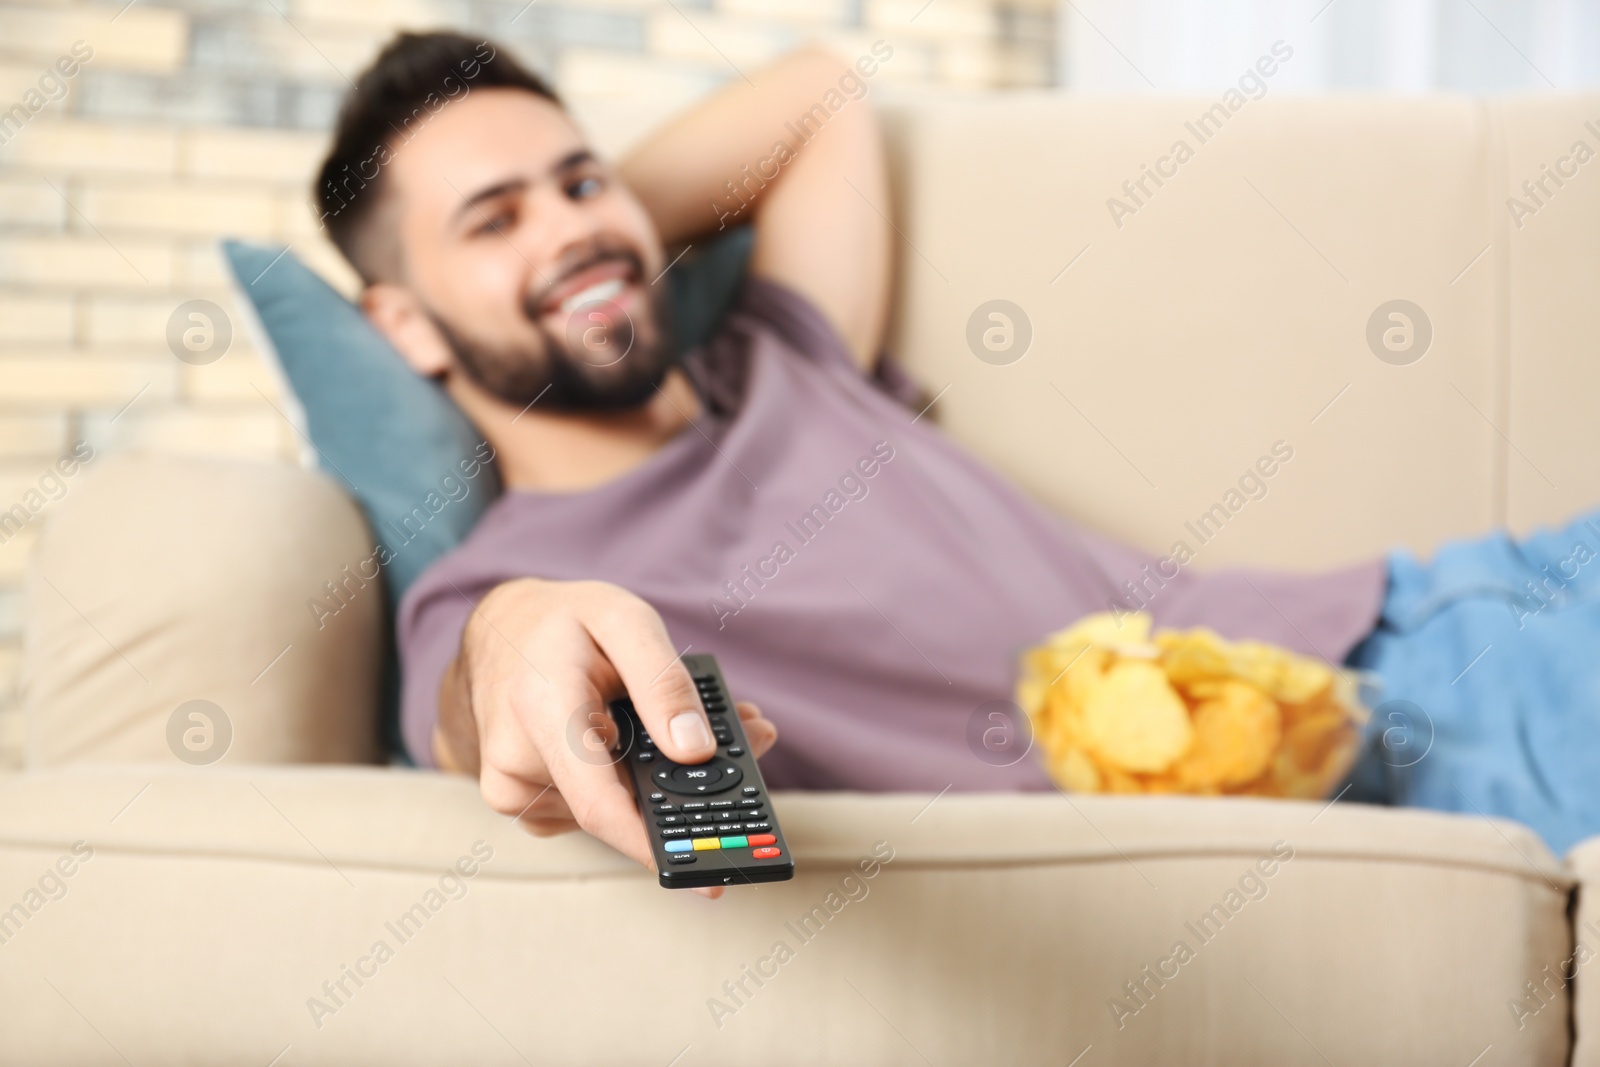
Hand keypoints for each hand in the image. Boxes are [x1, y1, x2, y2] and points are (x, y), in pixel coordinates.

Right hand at [434, 578, 778, 898]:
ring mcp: (518, 791)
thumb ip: (663, 682)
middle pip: (621, 809)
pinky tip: (648, 743)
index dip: (652, 844)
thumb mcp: (624, 620)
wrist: (499, 632)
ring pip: (613, 808)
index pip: (598, 805)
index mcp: (541, 713)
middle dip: (689, 786)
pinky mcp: (529, 803)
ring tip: (693, 726)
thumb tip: (696, 750)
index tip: (702, 870)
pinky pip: (595, 805)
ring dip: (662, 778)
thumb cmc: (562, 622)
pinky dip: (632, 781)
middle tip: (750, 737)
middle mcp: (518, 763)